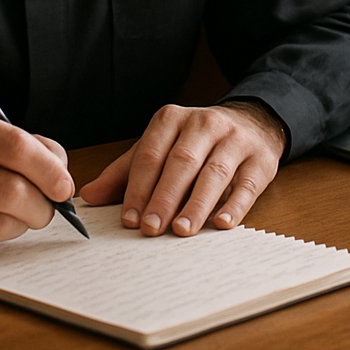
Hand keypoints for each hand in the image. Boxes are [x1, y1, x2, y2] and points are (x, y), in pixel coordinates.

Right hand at [0, 104, 73, 253]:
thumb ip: (18, 142)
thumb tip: (60, 172)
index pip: (16, 148)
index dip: (50, 170)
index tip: (63, 184)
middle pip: (13, 193)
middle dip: (43, 205)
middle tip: (47, 205)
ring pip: (1, 225)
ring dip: (22, 224)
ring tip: (19, 212)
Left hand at [78, 101, 285, 236]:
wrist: (252, 122)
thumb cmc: (196, 142)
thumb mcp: (160, 147)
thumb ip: (126, 172)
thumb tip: (89, 196)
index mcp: (172, 119)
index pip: (150, 155)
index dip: (138, 188)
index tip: (130, 219)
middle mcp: (204, 124)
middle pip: (181, 163)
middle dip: (164, 198)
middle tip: (151, 228)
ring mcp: (235, 140)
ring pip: (213, 173)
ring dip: (196, 204)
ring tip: (181, 230)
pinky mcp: (260, 160)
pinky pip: (246, 184)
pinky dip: (234, 205)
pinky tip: (221, 224)